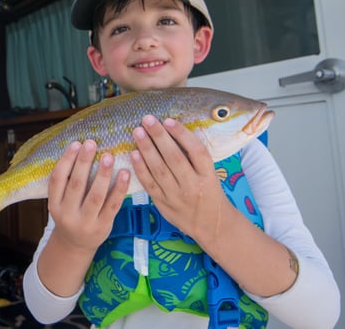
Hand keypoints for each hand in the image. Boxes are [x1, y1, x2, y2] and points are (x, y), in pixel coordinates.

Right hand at [47, 140, 129, 252]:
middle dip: (84, 162)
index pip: (57, 179)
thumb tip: (82, 149)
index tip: (76, 144)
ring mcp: (85, 222)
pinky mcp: (103, 226)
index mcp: (54, 204)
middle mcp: (67, 214)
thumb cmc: (71, 214)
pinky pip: (113, 205)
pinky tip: (124, 173)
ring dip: (103, 174)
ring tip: (109, 156)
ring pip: (95, 195)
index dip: (66, 160)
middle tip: (91, 143)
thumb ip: (68, 182)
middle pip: (76, 185)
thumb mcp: (61, 202)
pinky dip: (119, 188)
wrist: (76, 245)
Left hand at [130, 115, 227, 241]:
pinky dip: (140, 168)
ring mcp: (176, 196)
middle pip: (175, 158)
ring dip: (147, 149)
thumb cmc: (209, 193)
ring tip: (138, 132)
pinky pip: (149, 184)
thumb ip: (195, 157)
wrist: (209, 224)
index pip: (196, 151)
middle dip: (159, 137)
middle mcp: (193, 185)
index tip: (169, 120)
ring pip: (159, 170)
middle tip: (147, 120)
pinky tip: (133, 154)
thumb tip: (173, 131)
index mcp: (208, 175)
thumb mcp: (211, 174)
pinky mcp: (163, 203)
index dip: (182, 135)